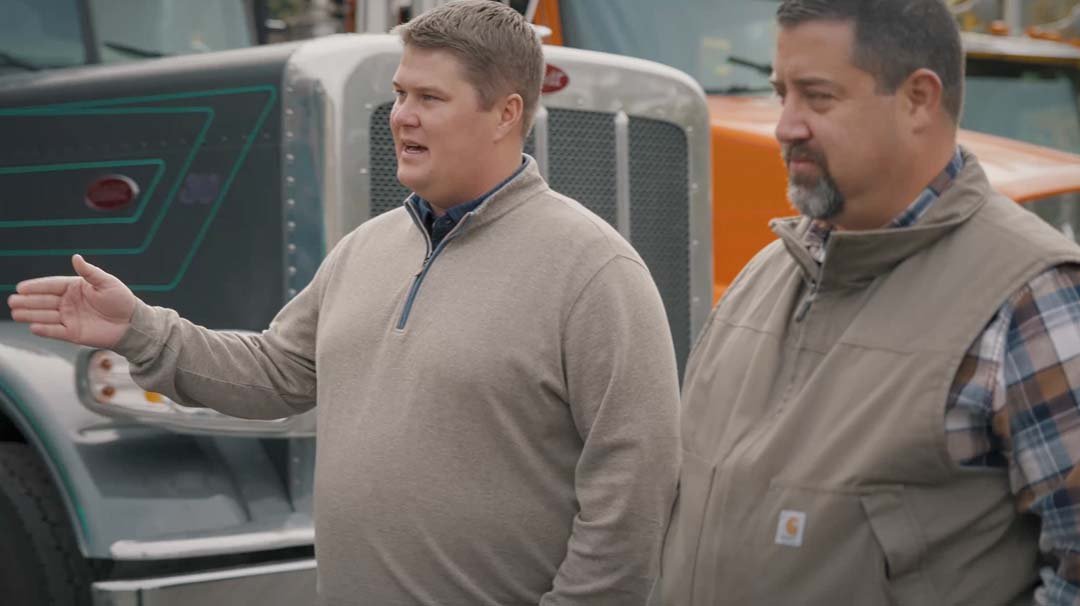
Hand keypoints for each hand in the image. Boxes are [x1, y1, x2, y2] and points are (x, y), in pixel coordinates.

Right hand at [8, 254, 136, 347]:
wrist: (132, 324)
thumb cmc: (121, 300)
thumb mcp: (107, 283)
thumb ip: (89, 272)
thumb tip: (76, 257)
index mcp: (75, 288)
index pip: (51, 286)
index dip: (36, 286)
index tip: (21, 287)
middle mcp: (69, 303)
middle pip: (44, 301)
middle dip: (28, 301)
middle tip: (12, 301)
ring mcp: (70, 318)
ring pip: (46, 316)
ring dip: (30, 314)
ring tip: (15, 313)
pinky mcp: (73, 333)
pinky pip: (56, 331)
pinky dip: (45, 330)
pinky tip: (32, 327)